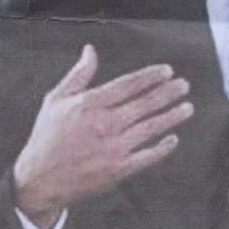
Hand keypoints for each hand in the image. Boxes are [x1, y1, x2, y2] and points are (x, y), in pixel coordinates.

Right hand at [11, 45, 191, 228]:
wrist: (40, 178)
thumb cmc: (48, 137)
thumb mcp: (56, 100)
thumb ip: (78, 74)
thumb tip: (90, 51)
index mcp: (90, 104)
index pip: (128, 85)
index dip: (150, 76)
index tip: (167, 71)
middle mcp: (105, 124)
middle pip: (144, 104)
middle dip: (167, 93)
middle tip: (184, 85)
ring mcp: (114, 148)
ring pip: (150, 128)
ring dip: (171, 117)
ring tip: (187, 107)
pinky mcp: (118, 169)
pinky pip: (146, 156)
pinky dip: (162, 148)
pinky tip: (173, 139)